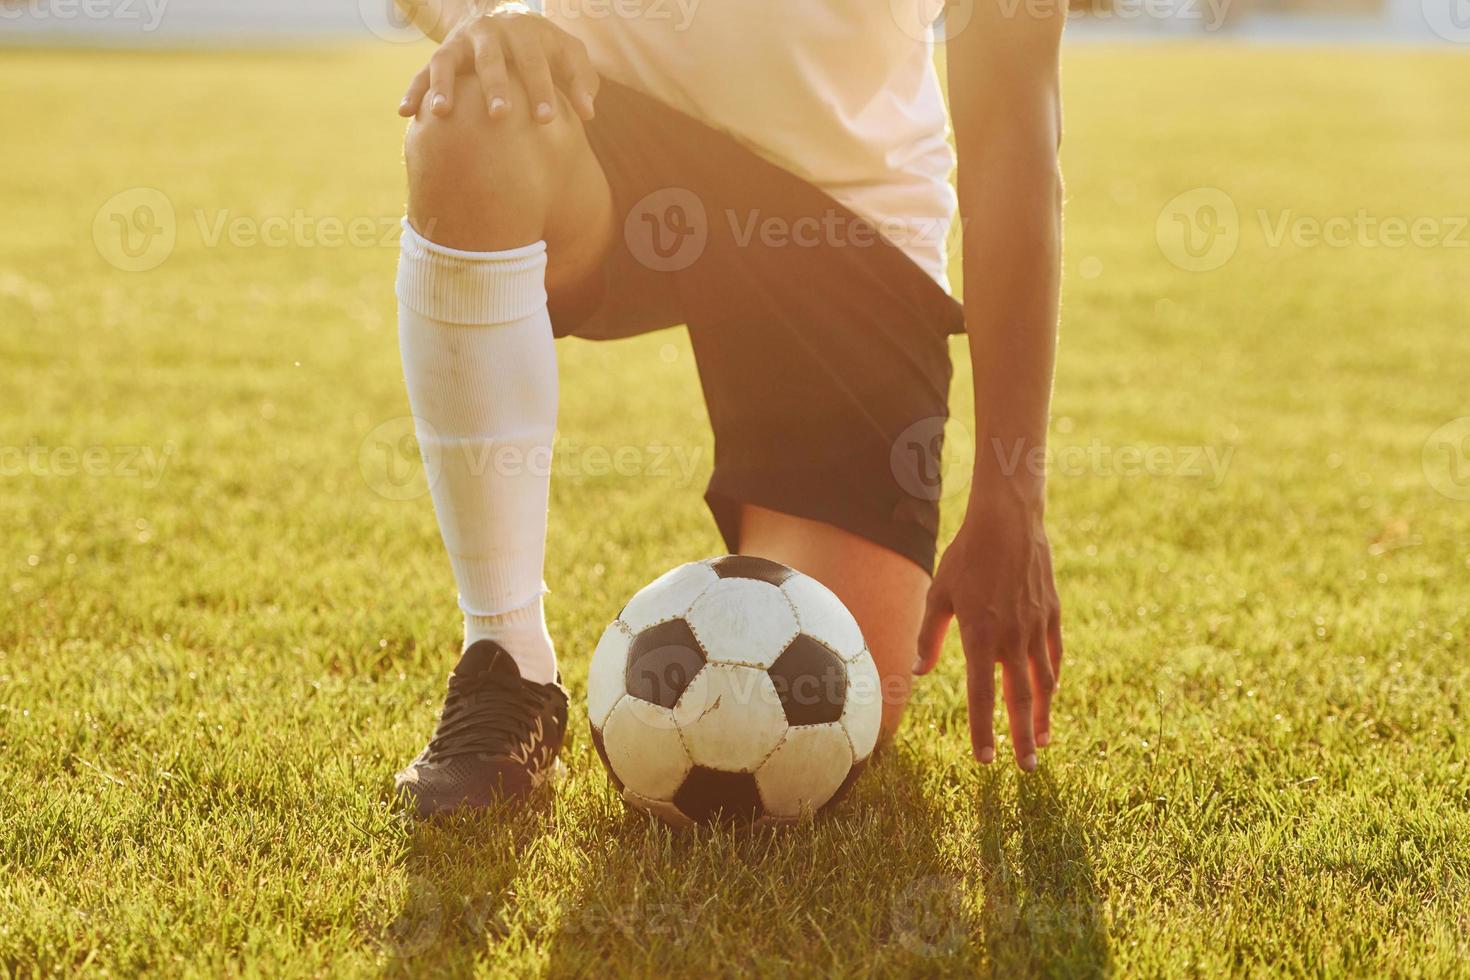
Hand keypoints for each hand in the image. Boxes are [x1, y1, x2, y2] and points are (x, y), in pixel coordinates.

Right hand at [398, 3, 598, 122]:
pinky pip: (421, 72)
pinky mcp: (440, 54)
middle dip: (494, 85)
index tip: (546, 119)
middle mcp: (489, 32)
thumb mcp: (566, 54)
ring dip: (443, 85)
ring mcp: (460, 42)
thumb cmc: (543, 48)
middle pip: (490, 57)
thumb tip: (588, 114)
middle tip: (500, 115)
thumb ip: (581, 80)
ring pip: (447, 60)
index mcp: (523, 30)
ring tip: (442, 113)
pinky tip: (405, 113)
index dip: (540, 87)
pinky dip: (413, 91)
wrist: (501, 18)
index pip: (533, 58)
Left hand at [915, 490, 1062, 769]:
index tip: (985, 760)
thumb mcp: (939, 593)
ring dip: (1042, 716)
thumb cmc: (966, 556)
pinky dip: (1052, 680)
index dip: (983, 730)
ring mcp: (1036, 627)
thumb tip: (918, 673)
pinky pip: (1054, 656)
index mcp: (980, 635)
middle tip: (1025, 769)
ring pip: (1043, 682)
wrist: (1010, 522)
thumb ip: (928, 635)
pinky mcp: (1052, 614)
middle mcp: (1012, 637)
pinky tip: (1050, 696)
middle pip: (1019, 699)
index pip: (981, 695)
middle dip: (1022, 738)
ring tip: (1042, 743)